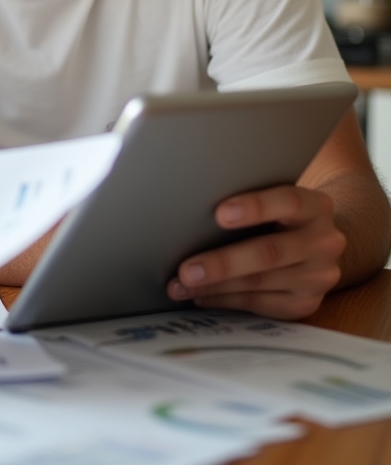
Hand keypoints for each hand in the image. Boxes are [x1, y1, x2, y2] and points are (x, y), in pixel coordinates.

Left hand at [167, 185, 346, 318]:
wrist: (315, 244)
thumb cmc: (278, 214)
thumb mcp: (274, 199)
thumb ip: (249, 202)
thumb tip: (191, 209)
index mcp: (315, 206)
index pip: (289, 202)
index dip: (255, 207)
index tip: (219, 214)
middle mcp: (323, 243)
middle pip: (270, 252)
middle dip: (223, 263)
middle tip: (186, 270)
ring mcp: (317, 277)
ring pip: (259, 283)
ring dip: (214, 286)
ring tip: (180, 285)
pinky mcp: (305, 303)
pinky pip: (259, 304)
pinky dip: (224, 300)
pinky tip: (200, 295)